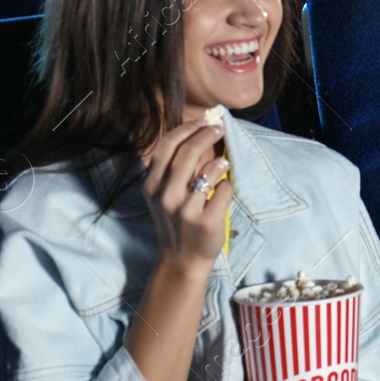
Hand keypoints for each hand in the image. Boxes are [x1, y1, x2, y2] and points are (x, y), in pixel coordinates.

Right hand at [141, 120, 229, 272]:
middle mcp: (165, 196)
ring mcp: (185, 210)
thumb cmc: (176, 220)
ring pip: (208, 171)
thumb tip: (197, 131)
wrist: (182, 259)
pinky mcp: (205, 221)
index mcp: (151, 185)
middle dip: (206, 135)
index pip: (167, 146)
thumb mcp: (164, 194)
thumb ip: (173, 168)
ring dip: (220, 162)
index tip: (203, 121)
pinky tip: (224, 189)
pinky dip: (227, 185)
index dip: (187, 129)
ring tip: (224, 163)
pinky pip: (223, 190)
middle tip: (219, 128)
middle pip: (187, 153)